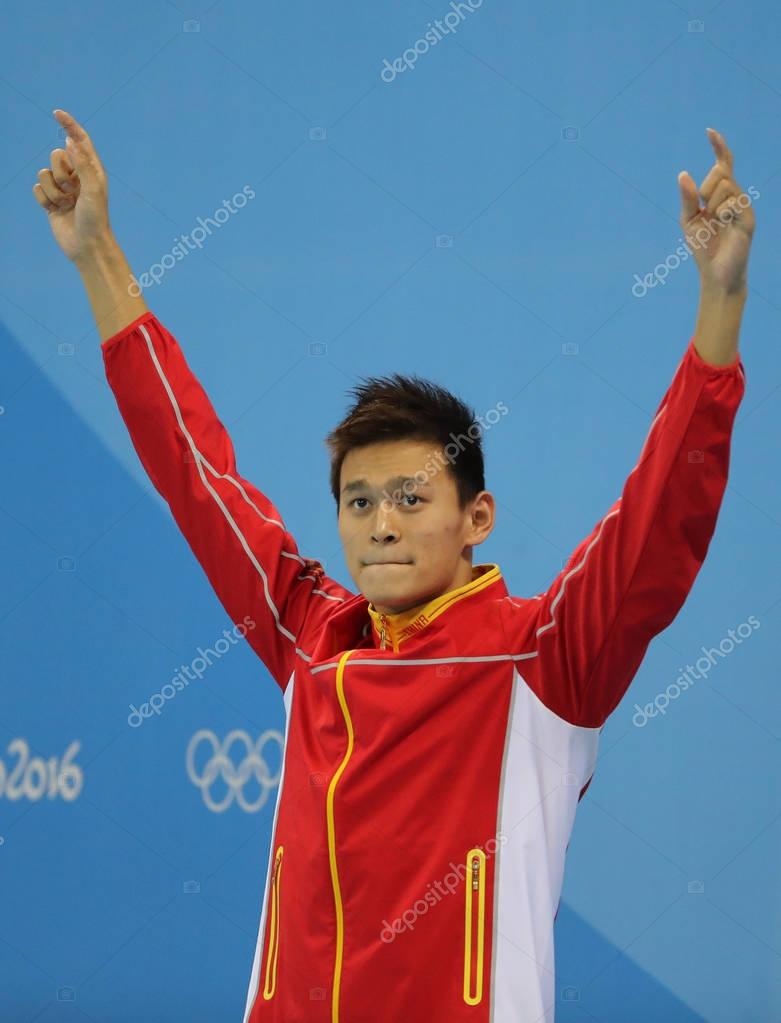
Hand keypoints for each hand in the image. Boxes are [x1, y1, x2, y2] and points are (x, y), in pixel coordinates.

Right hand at [32, 109, 112, 263]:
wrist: (86, 245)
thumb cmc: (95, 218)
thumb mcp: (93, 189)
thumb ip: (83, 164)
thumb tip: (72, 141)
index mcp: (91, 170)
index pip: (79, 140)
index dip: (69, 125)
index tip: (57, 113)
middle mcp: (77, 176)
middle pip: (56, 155)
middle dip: (60, 172)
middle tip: (73, 191)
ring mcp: (63, 188)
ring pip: (44, 173)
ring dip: (53, 190)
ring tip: (67, 204)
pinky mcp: (50, 200)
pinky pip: (37, 188)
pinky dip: (45, 200)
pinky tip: (56, 211)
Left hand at [678, 128, 755, 293]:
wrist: (716, 273)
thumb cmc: (703, 247)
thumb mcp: (689, 220)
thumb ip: (687, 198)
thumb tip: (683, 174)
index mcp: (721, 195)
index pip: (723, 164)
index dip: (718, 147)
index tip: (709, 131)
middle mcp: (736, 196)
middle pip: (721, 172)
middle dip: (706, 188)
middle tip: (705, 209)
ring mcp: (744, 207)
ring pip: (725, 185)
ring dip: (712, 204)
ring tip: (716, 223)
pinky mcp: (748, 219)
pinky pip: (732, 203)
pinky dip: (721, 214)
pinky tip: (724, 226)